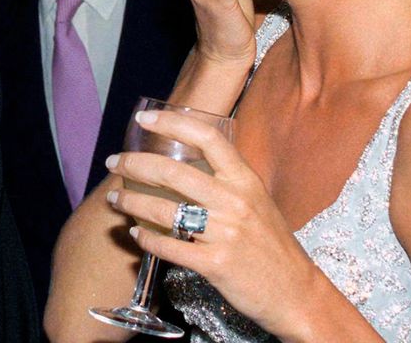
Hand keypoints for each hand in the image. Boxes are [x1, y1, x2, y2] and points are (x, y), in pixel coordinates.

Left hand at [106, 109, 321, 336]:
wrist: (296, 292)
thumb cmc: (272, 245)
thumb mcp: (256, 202)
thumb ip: (226, 182)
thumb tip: (185, 164)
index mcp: (245, 180)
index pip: (208, 138)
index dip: (172, 123)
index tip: (143, 118)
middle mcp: (235, 201)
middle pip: (174, 172)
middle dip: (136, 164)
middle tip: (114, 162)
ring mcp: (225, 233)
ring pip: (165, 210)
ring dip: (132, 202)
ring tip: (114, 198)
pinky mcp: (215, 265)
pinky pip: (170, 247)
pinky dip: (147, 239)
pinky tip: (135, 233)